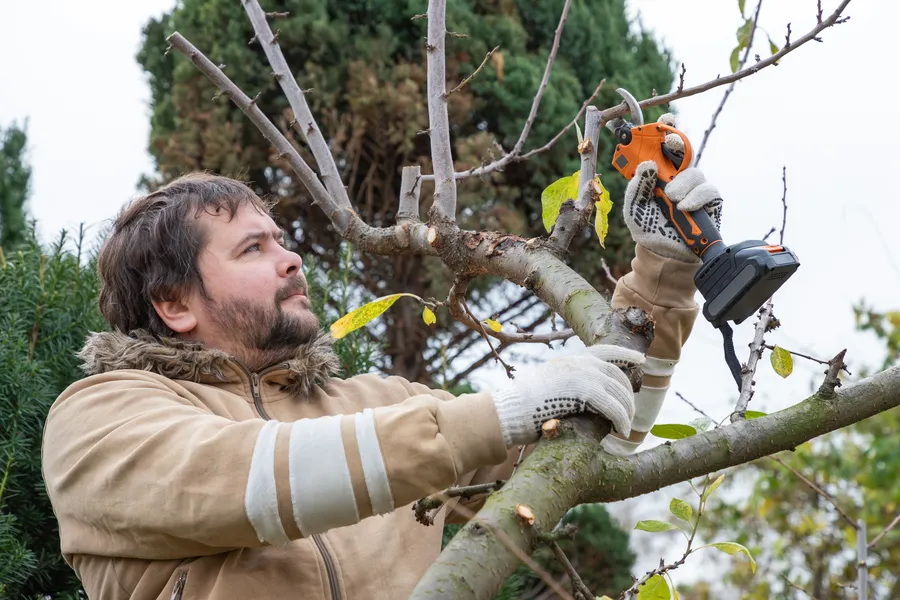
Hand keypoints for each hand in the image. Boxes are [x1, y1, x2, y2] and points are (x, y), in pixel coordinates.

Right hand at [491, 344, 642, 445]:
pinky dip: (621, 420)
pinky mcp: (585, 392)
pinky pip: (613, 407)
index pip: (604, 350)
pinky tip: (623, 430)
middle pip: (616, 375)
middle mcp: (579, 362)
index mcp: (570, 359)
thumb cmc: (524, 405)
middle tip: (630, 411)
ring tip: (626, 426)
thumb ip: (568, 383)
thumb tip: (584, 397)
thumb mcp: (549, 384)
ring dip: (626, 411)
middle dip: (627, 395)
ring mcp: (583, 375)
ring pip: (618, 393)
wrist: (511, 409)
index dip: (625, 355)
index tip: (640, 360)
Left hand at [622, 114, 723, 262]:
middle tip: (669, 143)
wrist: (663, 254)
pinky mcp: (710, 201)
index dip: (666, 128)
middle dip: (677, 142)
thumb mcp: (634, 207)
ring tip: (671, 198)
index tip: (665, 118)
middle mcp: (678, 176)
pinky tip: (684, 207)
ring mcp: (695, 188)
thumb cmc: (648, 227)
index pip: (663, 146)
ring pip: (695, 172)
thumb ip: (637, 186)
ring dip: (681, 183)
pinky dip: (695, 197)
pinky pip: (708, 190)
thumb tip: (648, 165)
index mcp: (658, 173)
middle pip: (684, 151)